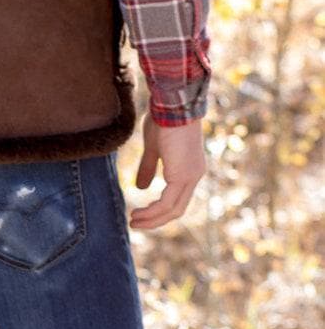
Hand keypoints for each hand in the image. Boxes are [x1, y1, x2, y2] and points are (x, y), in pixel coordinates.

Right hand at [129, 111, 206, 230]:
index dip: (160, 209)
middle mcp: (194, 176)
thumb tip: (141, 188)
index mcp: (189, 169)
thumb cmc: (163, 120)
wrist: (172, 105)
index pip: (177, 198)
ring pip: (174, 210)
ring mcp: (190, 177)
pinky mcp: (183, 176)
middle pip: (177, 209)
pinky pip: (168, 202)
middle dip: (156, 220)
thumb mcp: (153, 147)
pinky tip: (139, 213)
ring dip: (152, 219)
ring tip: (133, 221)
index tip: (142, 213)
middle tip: (136, 223)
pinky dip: (153, 211)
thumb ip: (149, 168)